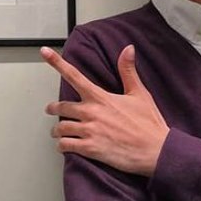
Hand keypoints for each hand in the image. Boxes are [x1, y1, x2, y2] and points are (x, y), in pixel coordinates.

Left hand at [41, 45, 169, 176]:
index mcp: (100, 97)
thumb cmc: (149, 124)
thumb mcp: (139, 93)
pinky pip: (66, 145)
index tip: (44, 52)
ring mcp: (89, 131)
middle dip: (53, 108)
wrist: (156, 151)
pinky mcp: (90, 149)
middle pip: (62, 106)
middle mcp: (91, 112)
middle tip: (50, 109)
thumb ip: (128, 71)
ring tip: (57, 132)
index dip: (57, 62)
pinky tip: (64, 146)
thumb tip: (128, 49)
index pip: (74, 75)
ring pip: (61, 128)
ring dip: (57, 130)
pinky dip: (62, 146)